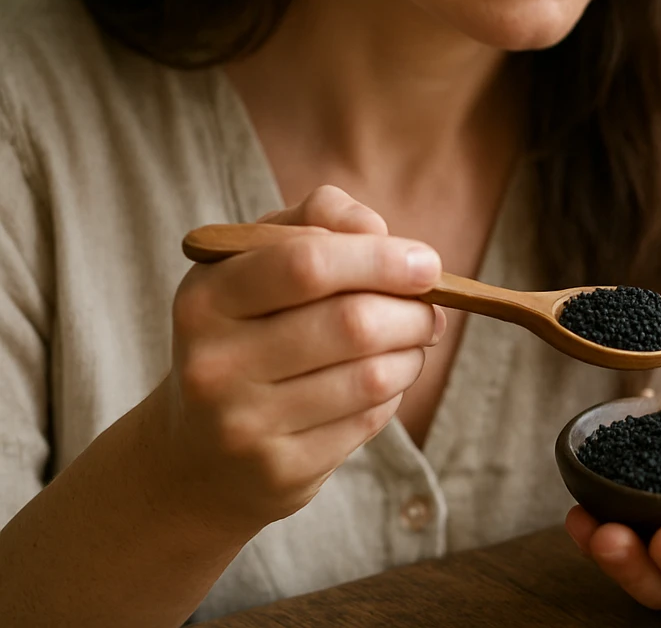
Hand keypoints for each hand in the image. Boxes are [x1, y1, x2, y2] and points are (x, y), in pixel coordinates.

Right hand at [152, 186, 444, 533]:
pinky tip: (382, 382)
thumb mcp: (259, 264)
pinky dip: (393, 393)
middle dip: (413, 311)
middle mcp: (214, 362)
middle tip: (432, 308)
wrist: (197, 454)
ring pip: (371, 375)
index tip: (428, 263)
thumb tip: (376, 228)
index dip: (381, 259)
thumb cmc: (249, 332)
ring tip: (413, 341)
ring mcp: (243, 423)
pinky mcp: (280, 470)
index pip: (308, 262)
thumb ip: (317, 221)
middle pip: (353, 322)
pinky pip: (369, 419)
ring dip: (412, 352)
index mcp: (206, 297)